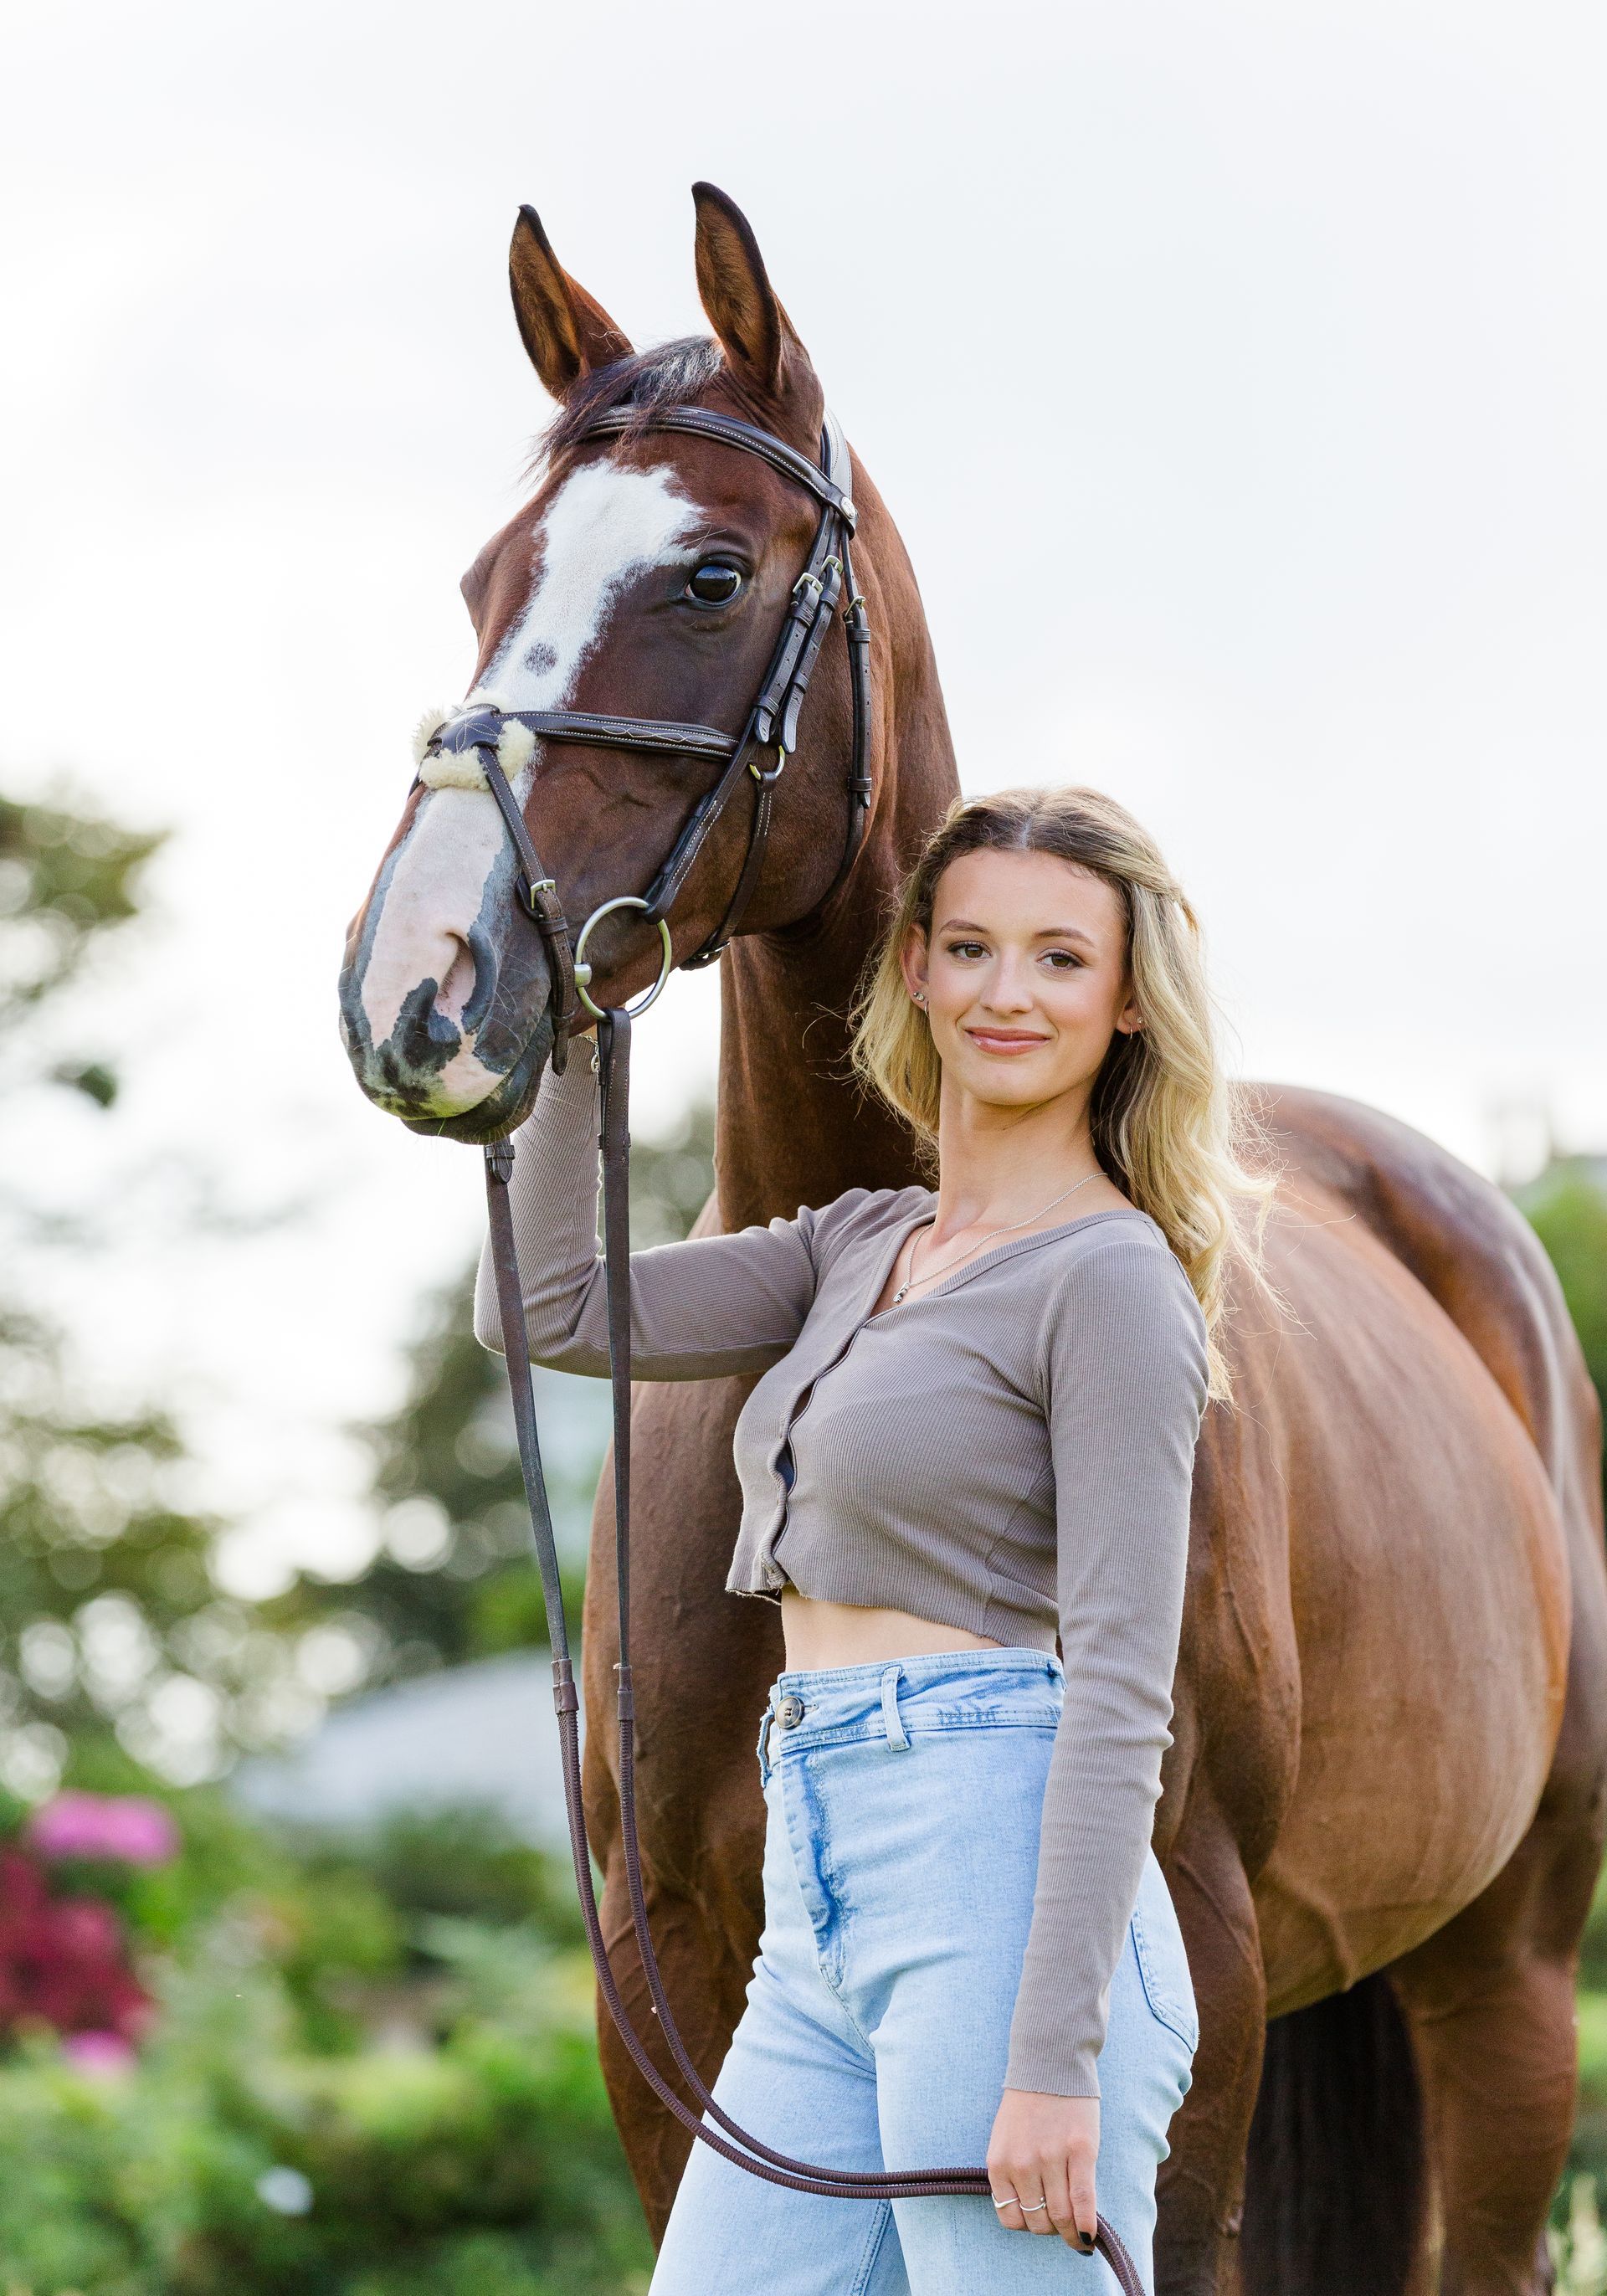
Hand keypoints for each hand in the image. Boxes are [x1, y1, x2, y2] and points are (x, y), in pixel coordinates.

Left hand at [986, 2087, 1099, 2250]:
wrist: (1050, 2063)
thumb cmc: (1027, 2104)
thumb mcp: (1005, 2139)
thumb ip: (1012, 2173)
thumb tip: (1030, 2211)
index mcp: (999, 2163)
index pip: (1011, 2218)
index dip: (1028, 2226)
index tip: (1040, 2222)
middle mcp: (1022, 2165)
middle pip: (1038, 2221)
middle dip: (1051, 2230)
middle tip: (1062, 2227)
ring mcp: (1051, 2159)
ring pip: (1061, 2216)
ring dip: (1070, 2233)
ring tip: (1077, 2234)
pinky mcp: (1080, 2151)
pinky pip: (1083, 2200)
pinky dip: (1087, 2224)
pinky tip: (1090, 2235)